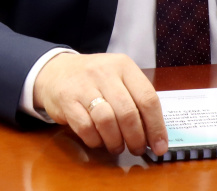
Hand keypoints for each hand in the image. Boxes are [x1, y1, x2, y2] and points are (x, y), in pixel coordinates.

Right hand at [33, 52, 167, 156]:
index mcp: (124, 66)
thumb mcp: (118, 78)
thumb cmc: (95, 79)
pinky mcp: (67, 100)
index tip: (160, 146)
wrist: (56, 71)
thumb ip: (135, 99)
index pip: (148, 98)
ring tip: (117, 147)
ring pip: (107, 121)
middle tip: (137, 149)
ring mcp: (84, 85)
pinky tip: (98, 141)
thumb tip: (154, 134)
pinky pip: (86, 127)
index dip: (156, 126)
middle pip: (128, 112)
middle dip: (136, 138)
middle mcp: (105, 72)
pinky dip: (95, 140)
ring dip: (115, 141)